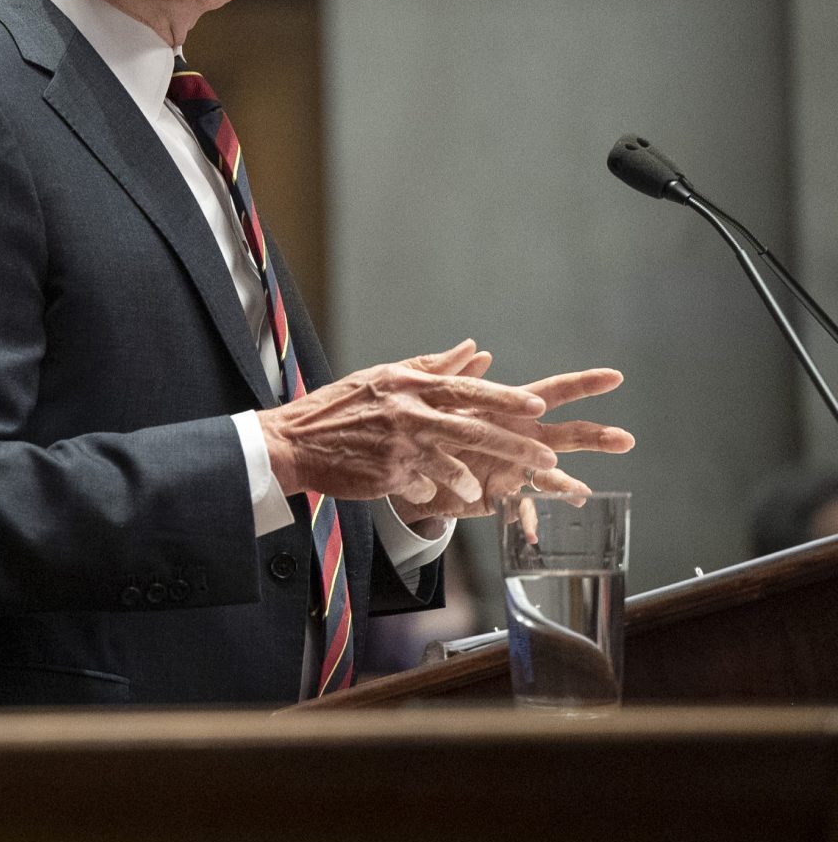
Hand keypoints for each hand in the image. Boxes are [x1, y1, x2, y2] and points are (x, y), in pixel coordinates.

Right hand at [257, 341, 555, 506]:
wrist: (294, 441)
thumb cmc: (340, 408)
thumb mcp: (383, 378)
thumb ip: (432, 367)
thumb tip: (476, 350)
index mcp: (406, 384)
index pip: (465, 388)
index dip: (504, 397)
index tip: (536, 404)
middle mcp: (405, 412)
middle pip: (473, 428)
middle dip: (515, 446)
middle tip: (547, 459)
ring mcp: (398, 445)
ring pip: (455, 464)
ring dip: (474, 477)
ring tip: (484, 486)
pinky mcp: (389, 474)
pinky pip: (427, 485)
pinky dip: (436, 488)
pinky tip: (438, 491)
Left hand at [385, 358, 634, 534]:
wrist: (415, 463)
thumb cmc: (435, 424)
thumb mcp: (445, 398)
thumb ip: (463, 378)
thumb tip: (480, 352)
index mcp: (513, 410)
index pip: (554, 392)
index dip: (584, 384)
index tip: (615, 377)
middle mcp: (524, 439)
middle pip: (567, 435)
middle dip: (596, 436)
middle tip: (626, 439)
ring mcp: (517, 468)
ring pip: (551, 476)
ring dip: (567, 485)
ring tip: (581, 493)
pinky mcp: (502, 494)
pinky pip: (521, 509)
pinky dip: (528, 520)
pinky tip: (533, 533)